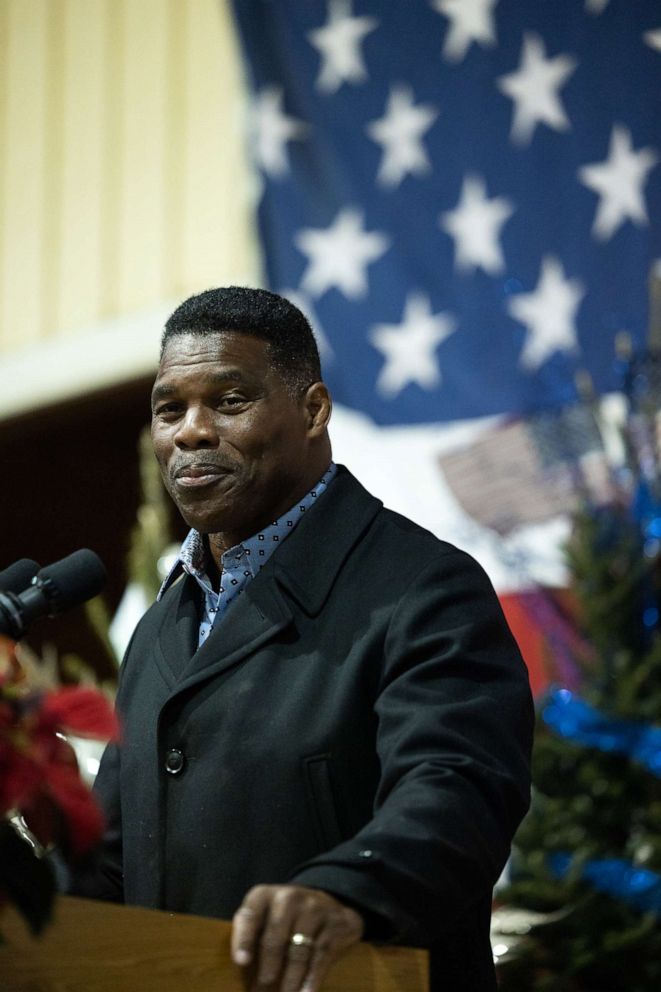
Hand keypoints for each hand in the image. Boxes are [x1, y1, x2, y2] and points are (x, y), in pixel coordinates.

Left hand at [231, 883, 363, 991]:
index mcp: (265, 895)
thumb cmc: (284, 917)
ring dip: (291, 978)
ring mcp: (315, 908)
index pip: (250, 915)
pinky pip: (321, 954)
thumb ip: (247, 932)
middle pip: (275, 936)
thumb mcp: (263, 914)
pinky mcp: (335, 923)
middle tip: (263, 987)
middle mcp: (290, 897)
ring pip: (299, 950)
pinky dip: (313, 976)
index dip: (244, 938)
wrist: (326, 902)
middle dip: (269, 966)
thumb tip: (241, 963)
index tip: (241, 961)